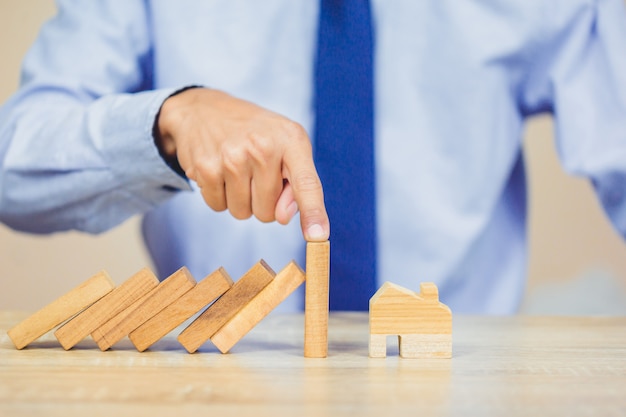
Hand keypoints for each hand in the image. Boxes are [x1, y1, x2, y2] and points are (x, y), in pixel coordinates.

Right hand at [155, 88, 329, 240]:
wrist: (204, 109)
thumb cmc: (256, 133)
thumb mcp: (287, 147)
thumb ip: (296, 185)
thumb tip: (283, 217)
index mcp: (292, 140)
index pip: (307, 183)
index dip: (314, 212)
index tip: (319, 237)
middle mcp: (263, 146)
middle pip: (270, 213)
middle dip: (264, 202)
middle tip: (255, 172)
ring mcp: (232, 157)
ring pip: (243, 213)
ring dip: (241, 200)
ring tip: (236, 169)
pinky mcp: (205, 168)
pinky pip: (218, 207)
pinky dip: (219, 195)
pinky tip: (218, 170)